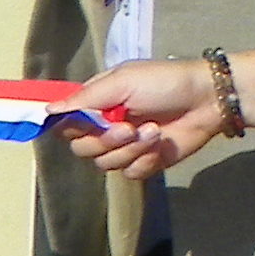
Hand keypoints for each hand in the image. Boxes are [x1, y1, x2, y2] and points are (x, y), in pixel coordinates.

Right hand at [53, 58, 228, 181]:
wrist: (207, 100)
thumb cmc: (163, 82)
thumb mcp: (121, 82)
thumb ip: (83, 99)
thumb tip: (46, 110)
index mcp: (95, 105)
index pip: (65, 124)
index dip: (71, 128)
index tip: (83, 125)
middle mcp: (104, 127)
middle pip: (82, 148)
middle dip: (106, 141)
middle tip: (129, 128)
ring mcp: (125, 147)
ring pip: (105, 163)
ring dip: (131, 149)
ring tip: (154, 131)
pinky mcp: (146, 162)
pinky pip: (130, 173)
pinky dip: (144, 161)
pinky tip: (159, 147)